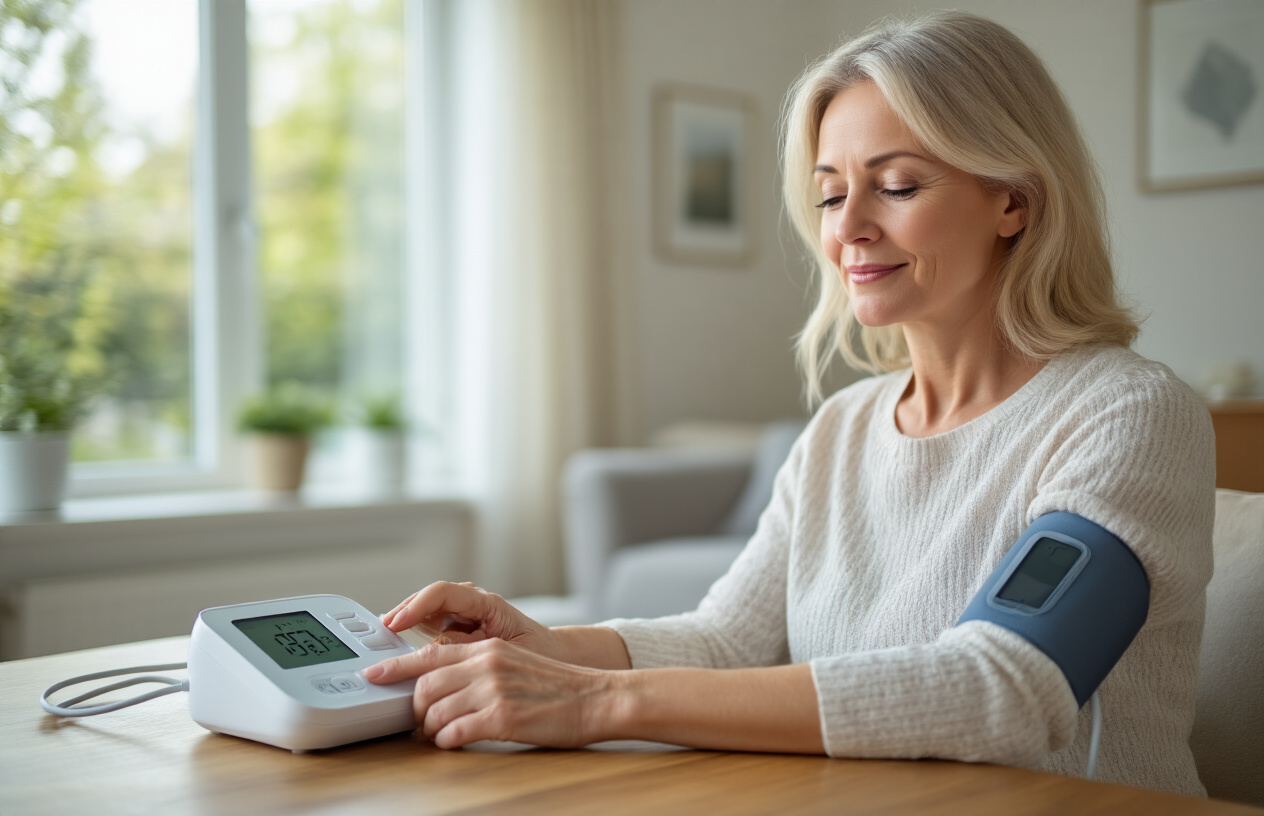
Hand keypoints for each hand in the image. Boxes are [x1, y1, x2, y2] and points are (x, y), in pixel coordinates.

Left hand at [363, 638, 617, 748]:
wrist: (597, 698)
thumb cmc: (560, 686)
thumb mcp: (515, 662)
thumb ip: (481, 666)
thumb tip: (445, 684)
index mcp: (488, 648)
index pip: (429, 654)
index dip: (395, 666)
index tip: (373, 674)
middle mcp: (486, 664)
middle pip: (424, 686)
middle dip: (414, 710)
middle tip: (419, 723)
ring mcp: (493, 690)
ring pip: (435, 712)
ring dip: (432, 731)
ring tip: (443, 736)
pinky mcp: (502, 718)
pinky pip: (455, 733)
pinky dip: (449, 742)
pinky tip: (458, 742)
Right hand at [380, 581, 558, 658]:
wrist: (552, 656)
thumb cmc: (537, 652)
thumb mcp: (505, 652)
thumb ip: (473, 647)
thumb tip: (439, 646)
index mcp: (486, 603)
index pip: (443, 592)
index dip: (418, 605)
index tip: (399, 622)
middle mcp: (472, 604)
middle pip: (429, 597)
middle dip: (404, 610)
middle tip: (383, 628)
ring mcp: (464, 614)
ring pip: (427, 608)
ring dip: (406, 618)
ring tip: (385, 632)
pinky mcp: (459, 628)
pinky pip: (431, 623)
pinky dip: (414, 629)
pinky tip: (399, 639)